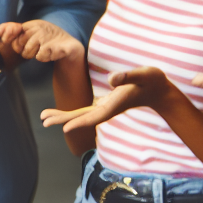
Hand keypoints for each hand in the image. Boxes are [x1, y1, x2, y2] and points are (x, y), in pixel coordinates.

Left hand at [0, 20, 82, 63]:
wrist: (68, 45)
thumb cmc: (46, 40)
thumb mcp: (31, 33)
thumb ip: (14, 31)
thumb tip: (0, 30)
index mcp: (31, 25)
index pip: (11, 29)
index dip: (8, 36)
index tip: (9, 42)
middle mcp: (38, 28)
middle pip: (18, 44)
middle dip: (23, 50)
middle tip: (34, 49)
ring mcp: (46, 36)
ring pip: (27, 51)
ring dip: (33, 54)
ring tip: (42, 50)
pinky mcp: (54, 46)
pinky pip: (40, 56)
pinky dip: (43, 57)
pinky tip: (50, 53)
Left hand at [40, 66, 174, 131]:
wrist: (159, 91)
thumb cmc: (153, 81)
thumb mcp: (144, 74)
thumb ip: (129, 76)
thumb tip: (111, 78)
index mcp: (115, 104)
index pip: (94, 116)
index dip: (79, 122)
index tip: (64, 128)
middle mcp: (108, 109)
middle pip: (82, 118)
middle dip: (63, 119)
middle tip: (43, 121)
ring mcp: (106, 108)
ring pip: (81, 115)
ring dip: (63, 117)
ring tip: (44, 118)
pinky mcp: (105, 105)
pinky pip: (84, 111)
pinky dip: (71, 113)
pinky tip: (61, 115)